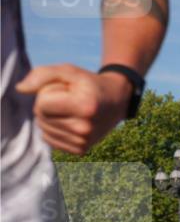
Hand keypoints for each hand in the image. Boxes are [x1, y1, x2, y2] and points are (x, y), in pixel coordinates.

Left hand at [16, 65, 133, 154]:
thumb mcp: (70, 71)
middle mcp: (85, 128)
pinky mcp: (81, 150)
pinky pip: (49, 139)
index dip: (49, 91)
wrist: (117, 102)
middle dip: (49, 105)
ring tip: (72, 111)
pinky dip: (54, 129)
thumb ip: (42, 74)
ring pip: (43, 129)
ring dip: (52, 117)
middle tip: (71, 100)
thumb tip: (20, 89)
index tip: (68, 90)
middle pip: (41, 117)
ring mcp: (84, 142)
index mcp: (85, 107)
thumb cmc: (90, 84)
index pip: (42, 103)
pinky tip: (70, 122)